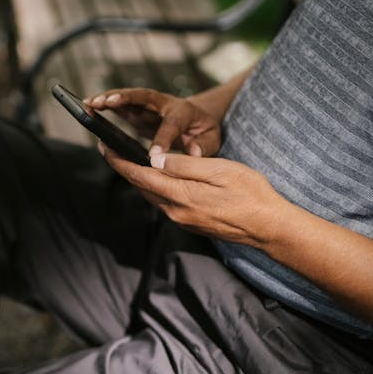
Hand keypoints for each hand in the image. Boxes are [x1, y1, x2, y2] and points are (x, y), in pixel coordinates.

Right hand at [85, 88, 221, 156]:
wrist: (198, 118)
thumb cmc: (203, 130)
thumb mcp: (211, 138)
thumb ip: (203, 146)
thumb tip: (192, 152)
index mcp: (183, 111)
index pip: (171, 123)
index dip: (163, 138)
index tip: (153, 156)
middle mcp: (163, 103)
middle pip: (143, 96)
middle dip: (125, 98)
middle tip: (108, 103)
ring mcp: (148, 105)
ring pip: (127, 97)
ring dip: (108, 98)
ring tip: (90, 103)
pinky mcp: (137, 110)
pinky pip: (119, 105)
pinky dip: (104, 104)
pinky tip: (87, 106)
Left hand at [99, 142, 286, 246]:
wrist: (268, 227)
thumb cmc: (250, 194)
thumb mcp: (219, 170)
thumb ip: (185, 165)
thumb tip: (155, 160)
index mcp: (180, 195)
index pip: (139, 176)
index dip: (118, 161)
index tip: (104, 146)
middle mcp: (175, 211)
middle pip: (141, 187)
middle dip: (124, 167)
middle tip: (111, 148)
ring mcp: (182, 219)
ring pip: (152, 195)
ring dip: (138, 178)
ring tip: (129, 159)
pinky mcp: (190, 222)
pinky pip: (165, 202)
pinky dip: (155, 187)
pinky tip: (158, 177)